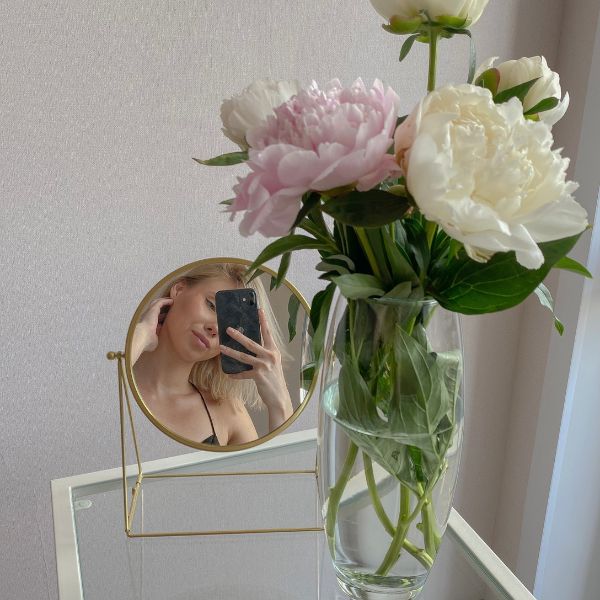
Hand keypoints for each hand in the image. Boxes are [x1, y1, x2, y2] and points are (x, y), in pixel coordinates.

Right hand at [130, 298, 173, 364]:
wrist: (143, 337)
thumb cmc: (147, 341)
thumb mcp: (154, 340)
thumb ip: (157, 339)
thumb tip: (158, 342)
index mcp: (148, 325)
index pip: (156, 319)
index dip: (162, 317)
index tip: (169, 317)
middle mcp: (148, 317)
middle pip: (156, 309)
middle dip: (163, 307)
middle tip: (171, 306)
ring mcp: (150, 312)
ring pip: (157, 303)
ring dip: (164, 301)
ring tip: (172, 301)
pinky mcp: (153, 309)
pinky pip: (161, 302)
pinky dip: (166, 301)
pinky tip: (172, 301)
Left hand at [220, 308, 292, 430]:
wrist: (279, 396)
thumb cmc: (274, 379)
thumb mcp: (273, 363)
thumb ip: (264, 354)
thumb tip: (250, 346)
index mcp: (273, 351)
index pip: (267, 333)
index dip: (263, 321)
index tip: (259, 310)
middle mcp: (270, 356)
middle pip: (251, 343)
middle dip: (238, 335)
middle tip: (228, 329)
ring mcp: (264, 366)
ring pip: (244, 356)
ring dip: (231, 352)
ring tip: (221, 347)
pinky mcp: (258, 376)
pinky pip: (243, 373)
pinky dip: (236, 374)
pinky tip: (229, 374)